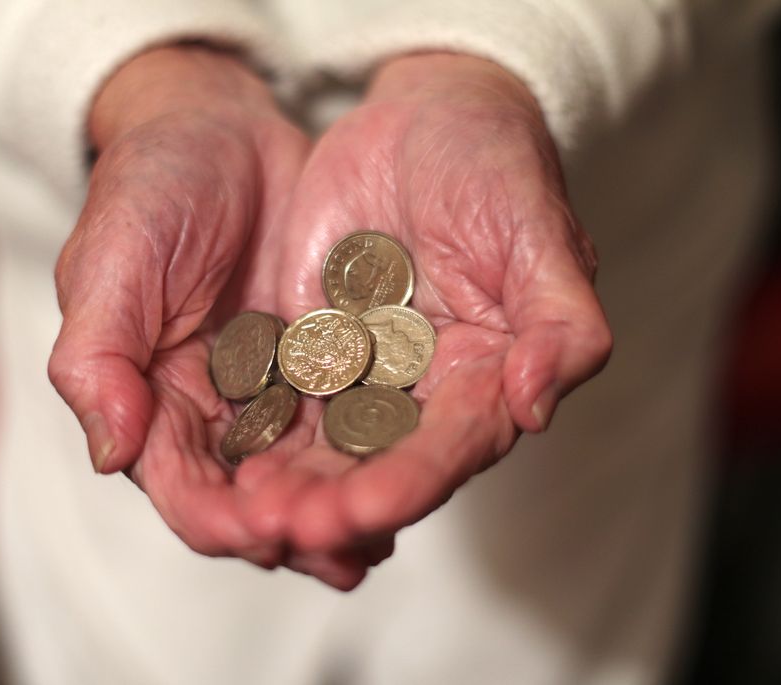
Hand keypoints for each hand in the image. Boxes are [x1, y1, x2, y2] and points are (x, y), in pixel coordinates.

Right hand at [48, 46, 387, 587]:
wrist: (220, 129)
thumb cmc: (149, 190)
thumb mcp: (108, 265)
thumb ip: (98, 359)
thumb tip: (110, 453)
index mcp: (152, 404)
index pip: (185, 489)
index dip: (223, 519)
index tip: (267, 530)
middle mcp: (214, 415)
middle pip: (255, 499)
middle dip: (296, 530)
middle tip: (344, 549)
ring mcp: (273, 393)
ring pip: (308, 474)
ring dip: (342, 511)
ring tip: (381, 535)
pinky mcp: (324, 364)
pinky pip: (350, 421)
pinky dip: (372, 455)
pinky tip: (404, 477)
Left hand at [235, 53, 611, 555]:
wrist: (425, 116)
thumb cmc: (497, 168)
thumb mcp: (540, 235)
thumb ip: (561, 325)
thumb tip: (537, 407)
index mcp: (486, 379)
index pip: (451, 447)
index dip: (410, 481)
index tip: (363, 509)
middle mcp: (423, 393)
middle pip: (378, 464)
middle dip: (334, 501)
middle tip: (285, 528)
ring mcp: (361, 373)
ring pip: (321, 444)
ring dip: (286, 483)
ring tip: (244, 515)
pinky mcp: (309, 347)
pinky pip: (277, 395)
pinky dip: (252, 431)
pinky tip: (218, 459)